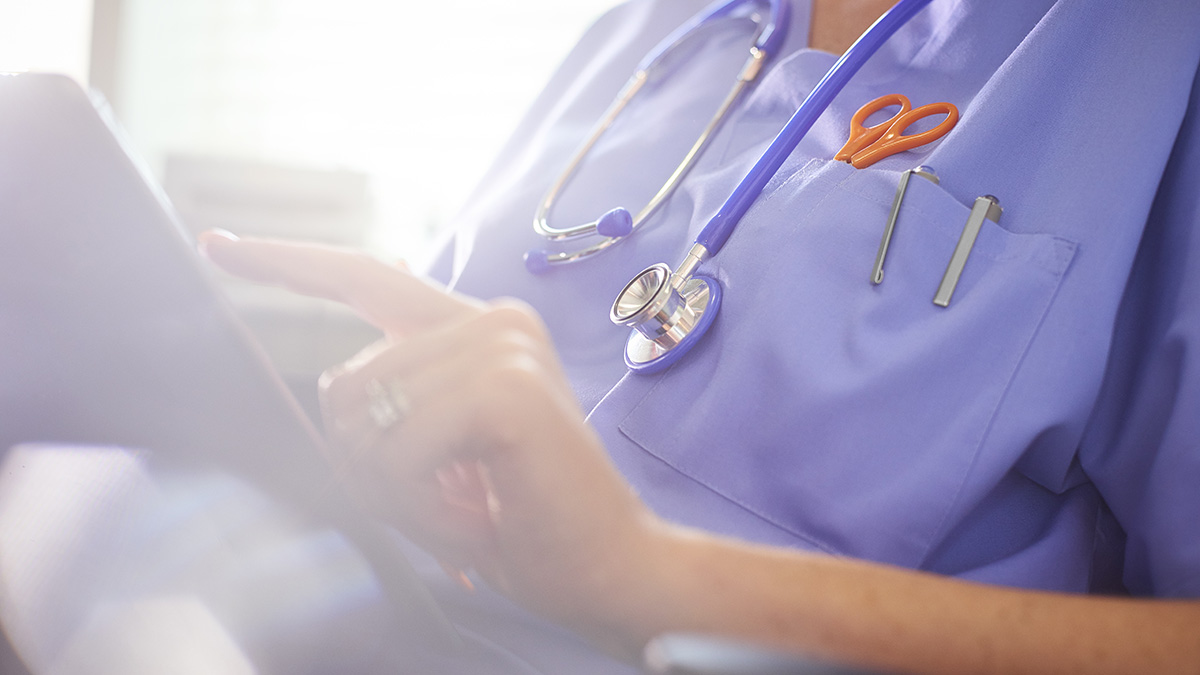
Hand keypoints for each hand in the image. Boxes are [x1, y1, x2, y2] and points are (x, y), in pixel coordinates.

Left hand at [199, 232, 662, 641]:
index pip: (369, 278)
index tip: (219, 245)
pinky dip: (420, 504)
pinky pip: (399, 450)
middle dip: (369, 464)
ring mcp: (503, 346)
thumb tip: (331, 393)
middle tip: (440, 503)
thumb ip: (391, 409)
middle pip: (346, 380)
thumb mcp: (439, 457)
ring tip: (465, 511)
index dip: (289, 263)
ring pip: (366, 419)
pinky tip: (476, 517)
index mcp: (477, 331)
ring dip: (398, 492)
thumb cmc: (523, 519)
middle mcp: (493, 321)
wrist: (609, 567)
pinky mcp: (507, 388)